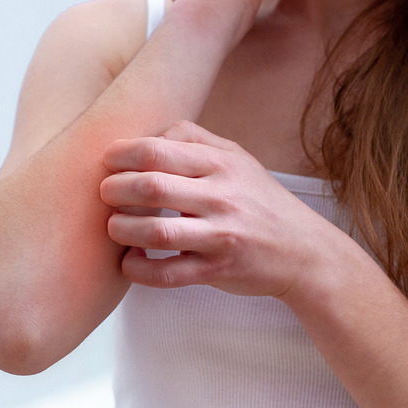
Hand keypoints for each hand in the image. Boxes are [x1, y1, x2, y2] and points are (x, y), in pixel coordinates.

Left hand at [98, 121, 330, 298]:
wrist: (303, 250)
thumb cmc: (260, 201)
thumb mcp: (237, 158)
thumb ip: (195, 139)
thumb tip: (149, 134)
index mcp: (222, 164)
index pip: (158, 150)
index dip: (122, 153)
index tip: (107, 161)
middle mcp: (222, 197)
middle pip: (150, 187)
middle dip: (114, 189)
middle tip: (105, 193)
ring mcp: (221, 235)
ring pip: (154, 232)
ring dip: (121, 229)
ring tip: (115, 227)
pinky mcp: (218, 270)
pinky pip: (166, 274)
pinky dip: (138, 269)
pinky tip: (130, 260)